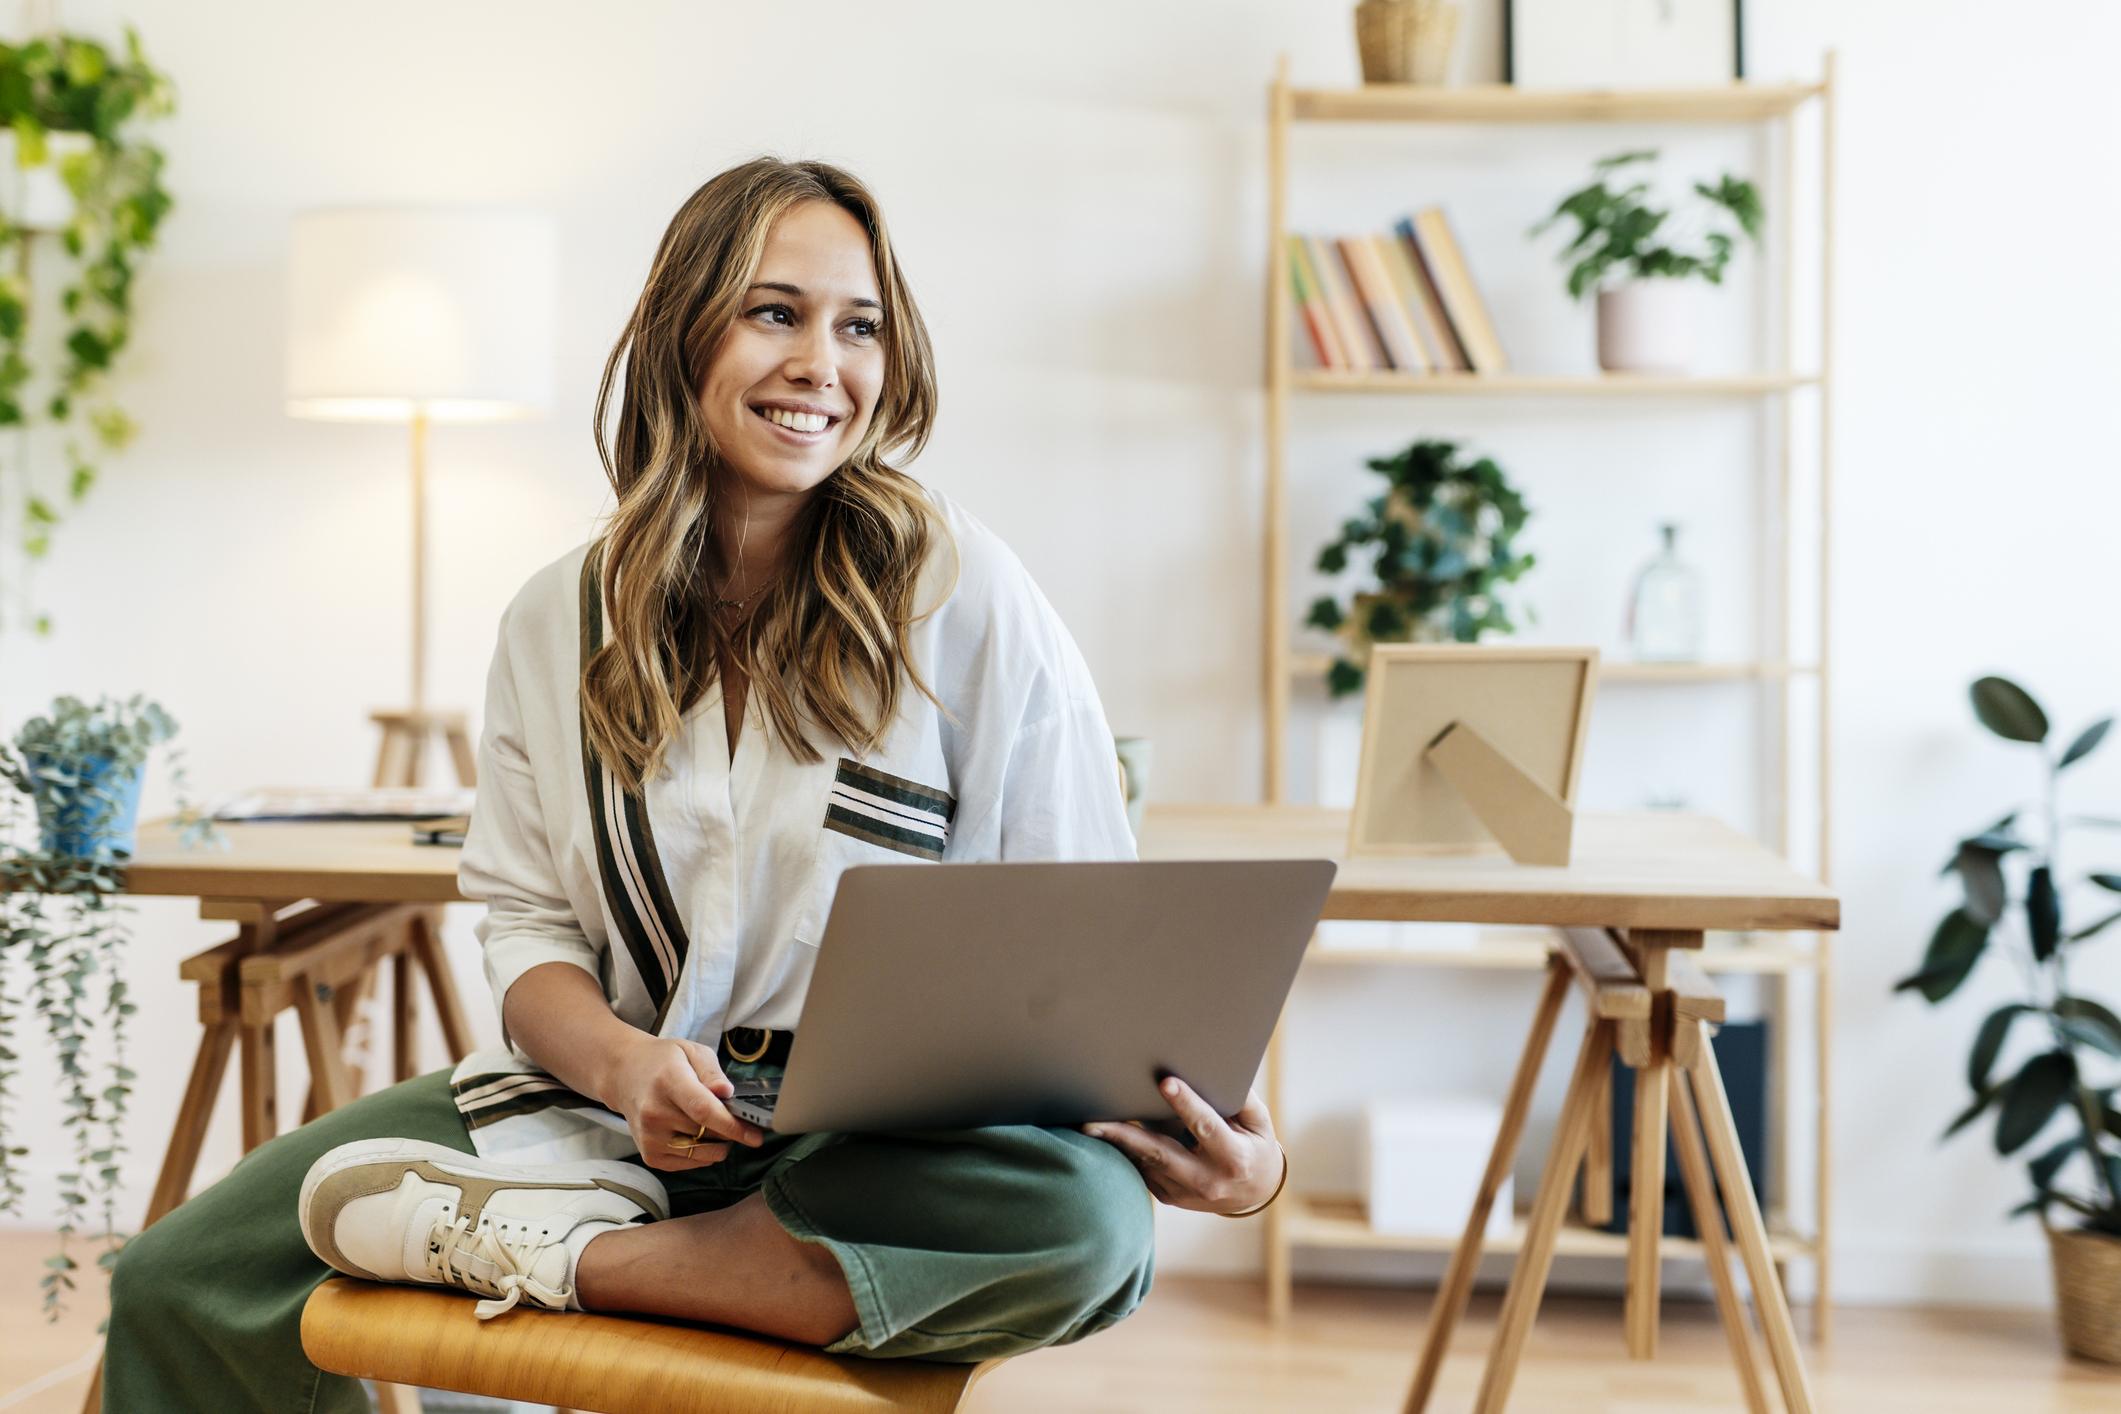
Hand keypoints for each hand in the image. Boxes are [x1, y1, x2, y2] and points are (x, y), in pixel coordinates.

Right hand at [601, 1034, 764, 1171]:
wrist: (625, 1075)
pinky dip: (703, 1154)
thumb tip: (727, 1093)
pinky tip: (697, 1134)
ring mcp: (650, 1137)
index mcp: (668, 1082)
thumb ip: (712, 1072)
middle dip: (729, 1130)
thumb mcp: (691, 1052)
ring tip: (713, 1124)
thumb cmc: (664, 1062)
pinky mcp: (650, 1155)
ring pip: (701, 1154)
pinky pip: (690, 1163)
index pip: (703, 1111)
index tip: (756, 1137)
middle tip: (733, 1116)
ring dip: (718, 1144)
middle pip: (706, 1134)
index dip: (732, 1126)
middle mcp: (655, 1113)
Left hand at [1082, 1078, 1283, 1215]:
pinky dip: (1125, 1151)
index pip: (1206, 1127)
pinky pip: (1143, 1171)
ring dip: (1116, 1143)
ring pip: (1145, 1164)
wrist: (1255, 1191)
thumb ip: (1238, 1098)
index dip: (1186, 1104)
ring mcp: (1186, 1193)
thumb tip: (1209, 1065)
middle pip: (1159, 1154)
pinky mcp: (1170, 1198)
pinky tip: (1104, 1134)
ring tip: (1086, 1125)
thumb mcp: (1258, 1122)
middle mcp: (1207, 1179)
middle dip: (1124, 1135)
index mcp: (1233, 1157)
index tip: (1165, 1082)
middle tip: (1091, 1121)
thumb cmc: (1255, 1145)